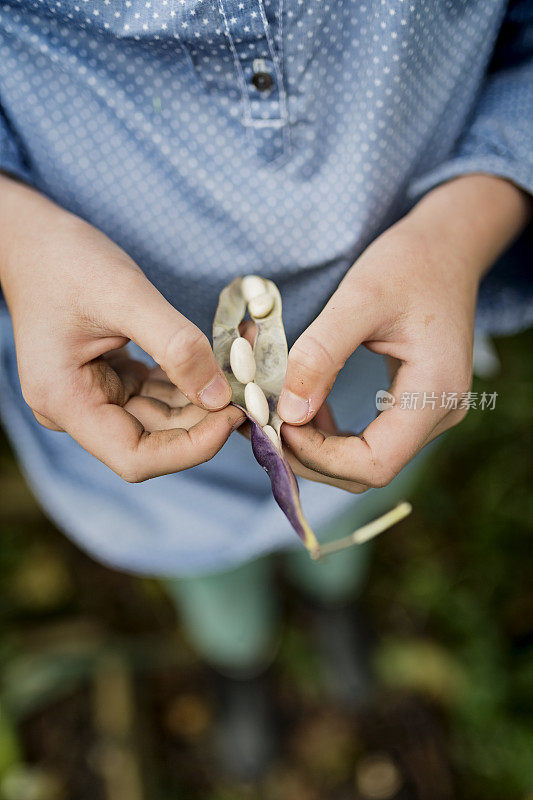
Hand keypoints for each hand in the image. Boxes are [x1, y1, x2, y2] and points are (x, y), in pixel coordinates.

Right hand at [0, 174, 242, 481]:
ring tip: (245, 369)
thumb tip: (221, 396)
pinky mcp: (111, 381)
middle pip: (154, 440)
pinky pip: (159, 394)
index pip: (135, 457)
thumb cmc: (66, 260)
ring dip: (204, 399)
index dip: (189, 448)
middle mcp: (77, 409)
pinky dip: (191, 380)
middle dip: (205, 419)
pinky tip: (222, 361)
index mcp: (65, 400)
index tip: (233, 417)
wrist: (34, 239)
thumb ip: (176, 346)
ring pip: (162, 419)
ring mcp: (94, 396)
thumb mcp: (125, 295)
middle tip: (253, 392)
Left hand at [277, 175, 530, 491]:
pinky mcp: (414, 404)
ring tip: (272, 416)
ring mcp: (429, 413)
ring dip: (314, 446)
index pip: (374, 462)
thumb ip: (321, 355)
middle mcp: (438, 414)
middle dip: (309, 456)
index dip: (319, 456)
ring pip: (363, 459)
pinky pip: (367, 438)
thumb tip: (288, 413)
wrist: (445, 246)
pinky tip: (301, 404)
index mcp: (434, 392)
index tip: (276, 425)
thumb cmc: (408, 263)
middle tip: (263, 427)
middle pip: (366, 469)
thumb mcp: (358, 299)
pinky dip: (328, 431)